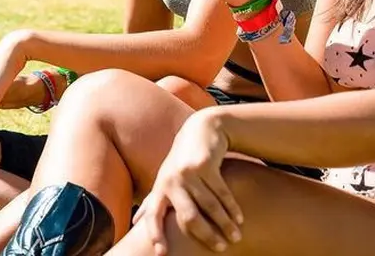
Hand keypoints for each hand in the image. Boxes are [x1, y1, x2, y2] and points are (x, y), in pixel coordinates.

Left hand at [134, 113, 240, 254]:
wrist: (200, 130)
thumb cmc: (180, 163)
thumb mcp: (164, 179)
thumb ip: (153, 201)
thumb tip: (134, 223)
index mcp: (160, 188)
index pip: (153, 215)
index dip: (155, 234)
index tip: (161, 253)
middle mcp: (171, 181)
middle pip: (189, 216)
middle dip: (206, 235)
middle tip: (220, 248)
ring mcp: (188, 172)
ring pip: (210, 205)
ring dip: (225, 223)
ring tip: (235, 236)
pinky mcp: (205, 164)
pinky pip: (222, 191)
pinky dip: (232, 207)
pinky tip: (239, 218)